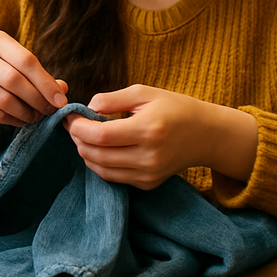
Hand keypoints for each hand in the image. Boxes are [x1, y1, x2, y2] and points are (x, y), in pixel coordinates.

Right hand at [0, 30, 67, 148]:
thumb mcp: (19, 73)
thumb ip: (41, 79)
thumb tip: (62, 89)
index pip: (27, 60)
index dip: (46, 83)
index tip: (61, 101)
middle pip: (15, 79)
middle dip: (37, 99)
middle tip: (48, 111)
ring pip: (5, 99)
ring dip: (26, 112)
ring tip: (35, 117)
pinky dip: (12, 120)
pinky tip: (19, 120)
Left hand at [63, 84, 257, 189]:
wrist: (206, 135)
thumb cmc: (175, 108)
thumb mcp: (145, 93)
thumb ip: (112, 99)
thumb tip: (86, 109)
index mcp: (148, 130)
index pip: (101, 135)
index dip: (79, 127)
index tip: (70, 117)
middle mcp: (148, 156)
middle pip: (98, 155)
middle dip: (78, 140)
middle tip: (73, 126)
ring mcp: (148, 174)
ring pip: (102, 170)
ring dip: (86, 153)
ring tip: (83, 136)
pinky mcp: (148, 183)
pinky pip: (114, 177)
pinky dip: (100, 164)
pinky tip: (99, 148)